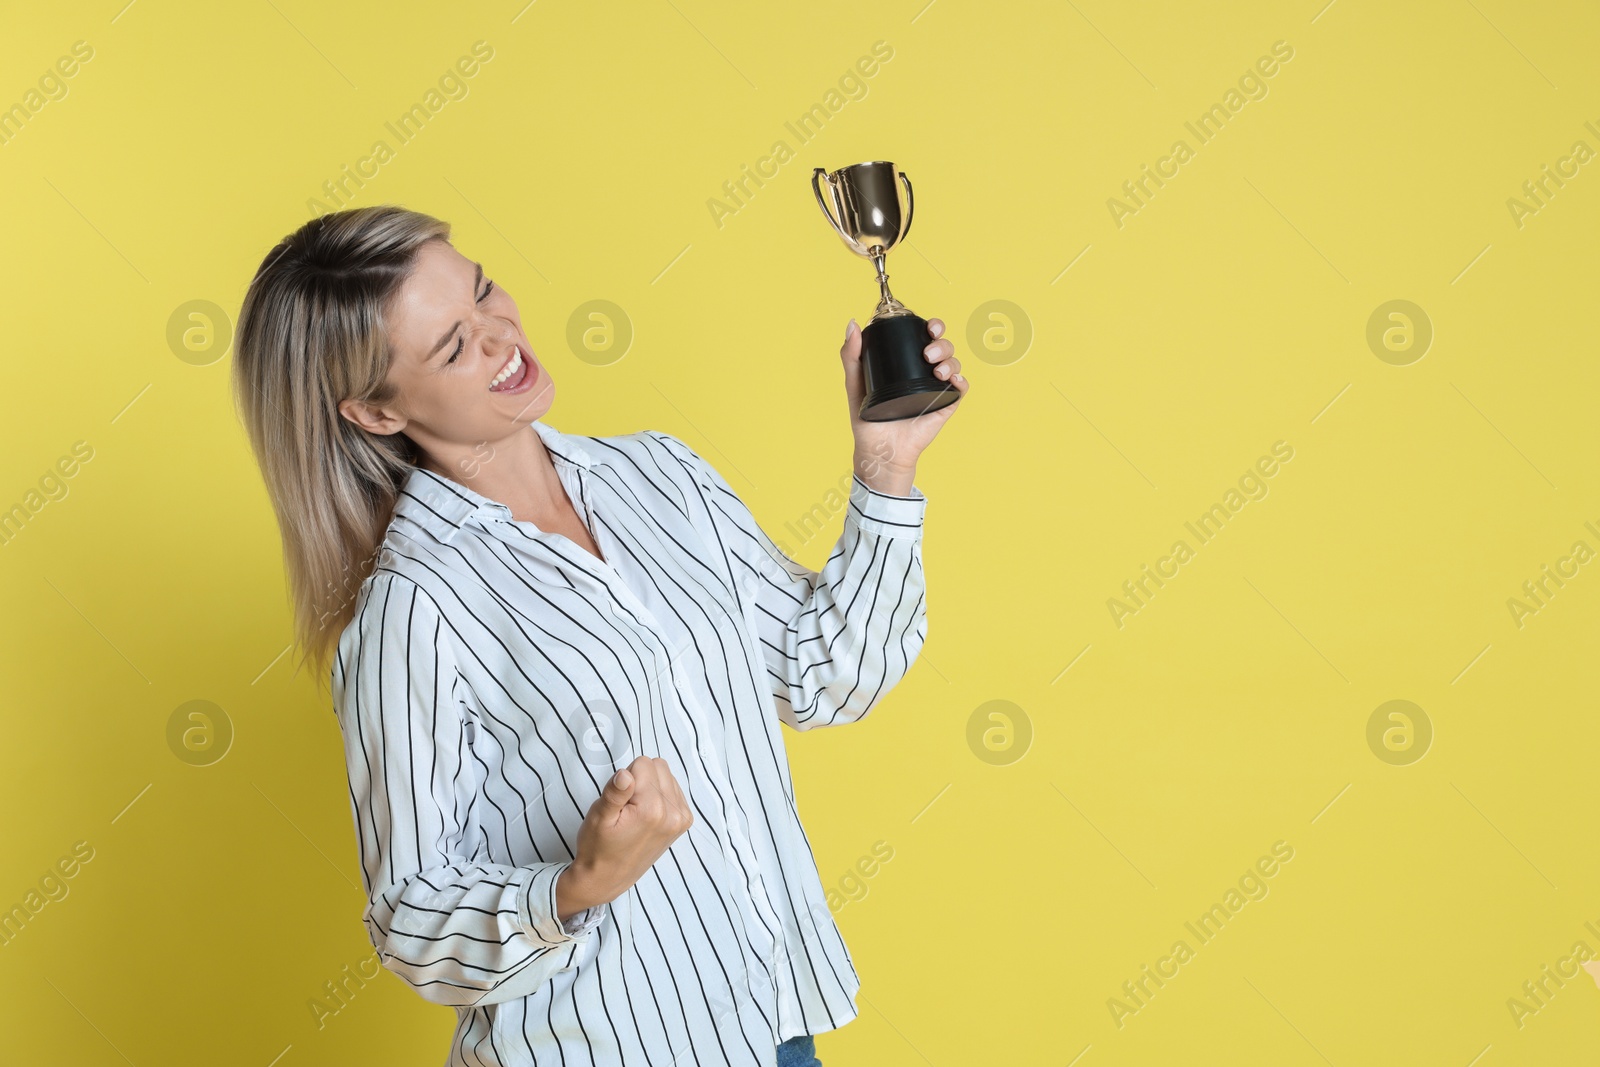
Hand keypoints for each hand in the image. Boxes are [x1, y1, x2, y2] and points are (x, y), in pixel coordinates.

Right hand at [557, 756, 693, 919]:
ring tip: (634, 812)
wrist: (608, 878)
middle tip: (625, 807)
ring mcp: (681, 818)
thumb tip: (626, 774)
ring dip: (649, 787)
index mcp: (652, 810)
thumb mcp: (598, 819)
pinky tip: (645, 814)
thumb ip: (614, 793)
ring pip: (666, 775)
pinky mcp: (683, 821)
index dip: (625, 778)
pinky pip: (673, 788)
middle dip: (639, 780)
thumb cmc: (599, 848)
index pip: (643, 763)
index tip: (619, 801)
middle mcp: (674, 813)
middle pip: (657, 766)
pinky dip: (658, 795)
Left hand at [840, 316, 967, 492]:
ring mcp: (937, 389)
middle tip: (928, 352)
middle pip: (944, 347)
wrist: (878, 450)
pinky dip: (961, 382)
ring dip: (950, 361)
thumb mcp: (855, 383)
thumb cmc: (868, 419)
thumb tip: (853, 324)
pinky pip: (961, 390)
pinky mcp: (944, 406)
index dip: (933, 326)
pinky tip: (953, 380)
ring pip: (954, 365)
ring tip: (936, 369)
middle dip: (942, 343)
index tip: (929, 326)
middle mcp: (925, 373)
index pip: (926, 337)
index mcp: (908, 363)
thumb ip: (851, 355)